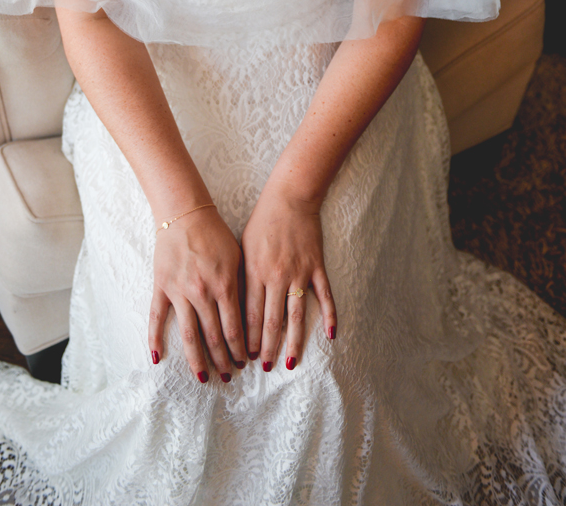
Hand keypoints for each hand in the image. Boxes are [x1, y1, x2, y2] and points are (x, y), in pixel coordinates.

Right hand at [149, 207, 247, 382]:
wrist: (185, 213)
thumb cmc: (215, 234)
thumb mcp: (238, 257)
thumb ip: (243, 287)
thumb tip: (253, 317)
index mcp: (225, 285)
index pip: (235, 328)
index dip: (240, 349)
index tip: (245, 362)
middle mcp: (202, 293)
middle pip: (214, 337)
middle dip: (223, 360)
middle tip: (229, 375)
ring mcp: (179, 292)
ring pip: (189, 335)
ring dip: (197, 360)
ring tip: (203, 378)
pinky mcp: (161, 287)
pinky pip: (156, 318)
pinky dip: (155, 339)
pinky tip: (157, 358)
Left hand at [241, 182, 336, 371]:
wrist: (290, 198)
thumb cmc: (262, 222)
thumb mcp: (243, 248)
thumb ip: (241, 277)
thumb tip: (234, 308)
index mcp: (255, 271)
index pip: (250, 314)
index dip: (247, 338)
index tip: (245, 356)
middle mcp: (277, 276)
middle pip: (271, 320)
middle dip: (266, 347)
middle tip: (264, 367)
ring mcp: (299, 272)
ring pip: (296, 315)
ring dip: (292, 341)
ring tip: (288, 362)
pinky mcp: (317, 267)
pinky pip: (325, 296)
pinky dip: (329, 316)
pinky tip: (331, 336)